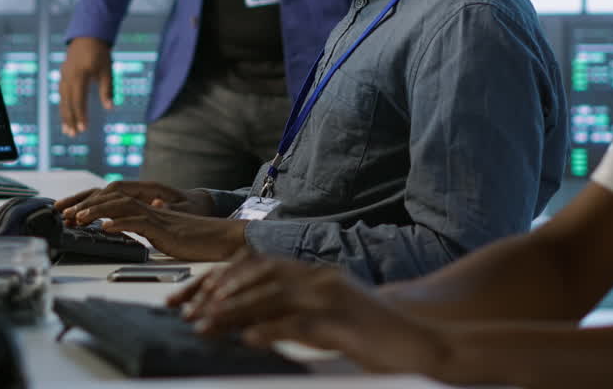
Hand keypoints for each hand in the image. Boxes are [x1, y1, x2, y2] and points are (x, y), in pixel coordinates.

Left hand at [55, 184, 241, 260]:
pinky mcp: (165, 230)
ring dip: (96, 211)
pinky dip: (120, 224)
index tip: (68, 211)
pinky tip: (105, 229)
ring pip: (121, 207)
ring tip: (77, 218)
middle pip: (111, 198)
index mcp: (145, 210)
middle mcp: (148, 209)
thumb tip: (126, 223)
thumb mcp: (163, 233)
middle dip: (84, 204)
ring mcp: (156, 218)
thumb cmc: (195, 239)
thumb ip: (146, 227)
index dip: (89, 202)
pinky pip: (139, 223)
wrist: (222, 238)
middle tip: (63, 213)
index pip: (112, 200)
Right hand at [58, 37, 112, 136]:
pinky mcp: (63, 74)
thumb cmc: (100, 53)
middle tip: (72, 135)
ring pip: (62, 99)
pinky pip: (62, 93)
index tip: (83, 128)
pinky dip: (64, 105)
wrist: (87, 35)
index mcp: (79, 75)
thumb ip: (107, 89)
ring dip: (65, 115)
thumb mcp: (106, 70)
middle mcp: (68, 77)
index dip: (80, 115)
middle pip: (67, 102)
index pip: (79, 100)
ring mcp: (64, 75)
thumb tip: (110, 108)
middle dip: (70, 119)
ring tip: (67, 130)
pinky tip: (66, 114)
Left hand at [167, 251, 446, 373]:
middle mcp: (322, 278)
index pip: (259, 267)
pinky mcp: (344, 325)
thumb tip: (247, 325)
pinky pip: (300, 324)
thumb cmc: (373, 336)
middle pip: (259, 276)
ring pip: (272, 297)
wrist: (423, 344)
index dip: (224, 280)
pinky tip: (247, 340)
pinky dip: (270, 330)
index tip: (194, 297)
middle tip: (190, 312)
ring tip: (205, 326)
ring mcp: (334, 299)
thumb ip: (293, 312)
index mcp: (316, 274)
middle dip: (220, 293)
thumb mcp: (328, 315)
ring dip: (234, 312)